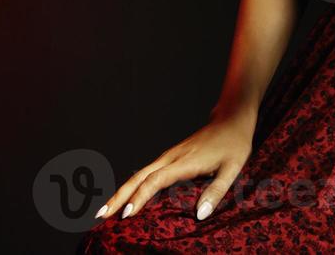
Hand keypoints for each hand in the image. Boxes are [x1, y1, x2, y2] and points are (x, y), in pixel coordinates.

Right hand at [94, 111, 255, 221]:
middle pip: (138, 177)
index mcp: (184, 161)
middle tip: (100, 215)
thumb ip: (217, 191)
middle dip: (119, 196)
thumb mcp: (232, 168)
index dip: (140, 197)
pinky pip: (146, 173)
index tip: (126, 215)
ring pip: (138, 174)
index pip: (155, 180)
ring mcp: (168, 156)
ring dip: (121, 192)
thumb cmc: (234, 144)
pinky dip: (132, 186)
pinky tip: (126, 198)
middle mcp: (171, 157)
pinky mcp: (170, 158)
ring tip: (105, 211)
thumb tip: (200, 216)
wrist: (231, 118)